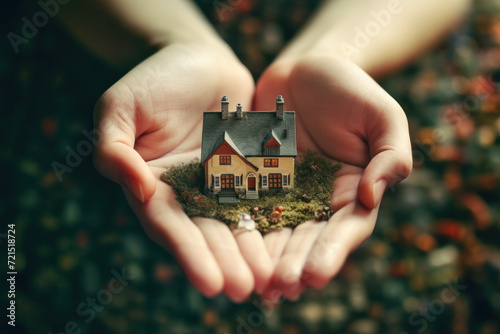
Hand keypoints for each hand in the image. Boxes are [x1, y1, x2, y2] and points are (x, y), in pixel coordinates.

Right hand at [94, 43, 273, 300]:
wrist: (199, 58)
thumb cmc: (154, 78)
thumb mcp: (121, 106)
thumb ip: (114, 148)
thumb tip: (137, 190)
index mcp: (154, 186)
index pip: (169, 226)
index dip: (189, 255)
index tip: (211, 284)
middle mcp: (189, 194)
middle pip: (208, 233)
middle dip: (227, 263)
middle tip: (249, 290)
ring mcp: (221, 184)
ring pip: (239, 222)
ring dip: (255, 252)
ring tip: (274, 279)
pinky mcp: (250, 171)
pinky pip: (265, 196)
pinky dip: (277, 219)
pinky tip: (294, 241)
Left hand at [254, 55, 411, 298]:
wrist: (307, 70)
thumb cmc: (351, 89)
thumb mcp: (383, 116)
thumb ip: (391, 156)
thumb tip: (371, 198)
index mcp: (353, 191)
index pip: (345, 229)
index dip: (331, 253)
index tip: (315, 274)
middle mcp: (319, 199)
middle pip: (307, 238)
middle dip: (294, 263)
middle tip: (280, 287)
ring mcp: (286, 191)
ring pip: (275, 230)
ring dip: (266, 258)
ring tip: (255, 281)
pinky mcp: (257, 178)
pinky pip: (247, 203)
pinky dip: (240, 226)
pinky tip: (229, 247)